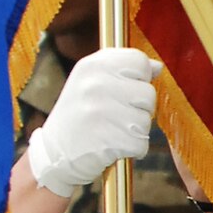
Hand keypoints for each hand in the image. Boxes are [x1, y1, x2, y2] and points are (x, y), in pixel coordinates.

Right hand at [26, 47, 158, 196]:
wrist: (56, 152)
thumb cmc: (80, 114)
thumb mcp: (93, 82)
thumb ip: (124, 70)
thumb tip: (157, 66)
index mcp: (92, 65)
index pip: (139, 60)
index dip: (140, 78)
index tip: (125, 89)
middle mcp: (95, 84)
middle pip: (148, 93)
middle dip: (140, 108)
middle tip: (116, 115)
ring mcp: (101, 112)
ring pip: (146, 119)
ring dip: (136, 130)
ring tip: (113, 130)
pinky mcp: (109, 139)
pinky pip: (141, 143)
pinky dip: (133, 149)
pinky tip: (113, 145)